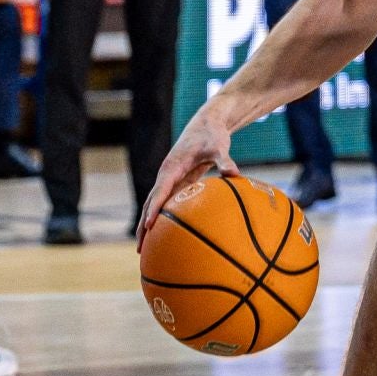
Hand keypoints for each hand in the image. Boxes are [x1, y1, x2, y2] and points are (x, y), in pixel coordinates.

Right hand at [137, 111, 238, 243]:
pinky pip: (165, 204)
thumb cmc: (211, 136)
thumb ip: (225, 160)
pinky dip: (161, 219)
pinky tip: (165, 236)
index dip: (154, 209)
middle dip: (144, 225)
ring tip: (144, 250)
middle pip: (150, 203)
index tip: (149, 226)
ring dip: (147, 225)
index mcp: (172, 167)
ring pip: (154, 206)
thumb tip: (235, 174)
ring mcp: (169, 181)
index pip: (160, 191)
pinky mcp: (176, 184)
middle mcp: (166, 175)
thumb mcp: (218, 147)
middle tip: (140, 248)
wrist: (206, 125)